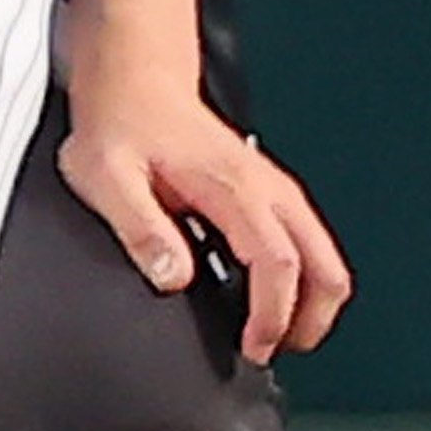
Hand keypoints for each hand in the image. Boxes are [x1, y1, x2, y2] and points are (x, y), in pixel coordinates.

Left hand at [56, 50, 353, 362]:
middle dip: (309, 320)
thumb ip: (140, 228)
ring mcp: (273, 187)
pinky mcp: (268, 190)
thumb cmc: (121, 124)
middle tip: (271, 351)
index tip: (253, 347)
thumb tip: (172, 276)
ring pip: (323, 256)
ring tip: (270, 335)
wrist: (134, 80)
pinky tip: (264, 299)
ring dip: (309, 302)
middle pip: (325, 266)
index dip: (273, 316)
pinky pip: (306, 243)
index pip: (278, 263)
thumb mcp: (106, 177)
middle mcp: (266, 187)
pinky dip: (301, 280)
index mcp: (233, 187)